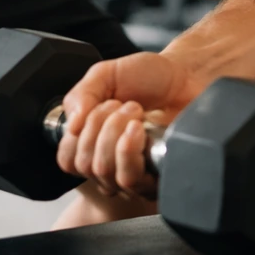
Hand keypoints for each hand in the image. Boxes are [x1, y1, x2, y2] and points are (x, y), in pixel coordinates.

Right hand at [57, 52, 198, 199]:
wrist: (187, 75)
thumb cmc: (150, 77)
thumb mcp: (105, 75)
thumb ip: (80, 95)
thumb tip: (71, 126)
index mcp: (94, 143)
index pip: (68, 160)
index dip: (79, 133)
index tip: (100, 106)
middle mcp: (113, 163)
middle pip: (87, 165)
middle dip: (102, 126)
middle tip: (124, 106)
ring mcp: (135, 172)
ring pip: (107, 174)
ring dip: (116, 135)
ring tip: (135, 115)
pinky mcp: (156, 178)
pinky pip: (131, 179)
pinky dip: (129, 149)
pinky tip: (141, 130)